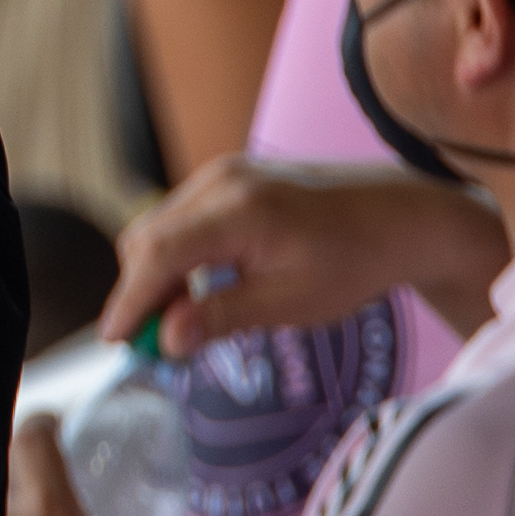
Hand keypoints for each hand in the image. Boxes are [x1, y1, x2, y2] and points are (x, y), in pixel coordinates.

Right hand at [94, 157, 507, 354]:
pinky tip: (199, 287)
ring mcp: (223, 173)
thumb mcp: (293, 303)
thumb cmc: (354, 262)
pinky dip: (176, 254)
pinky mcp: (228, 176)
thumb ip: (224, 316)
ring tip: (179, 320)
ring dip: (157, 274)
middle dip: (139, 291)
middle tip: (150, 343)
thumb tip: (167, 341)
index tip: (115, 341)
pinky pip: (181, 217)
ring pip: (159, 227)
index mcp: (241, 212)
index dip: (130, 299)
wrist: (399, 215)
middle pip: (148, 238)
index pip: (159, 254)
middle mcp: (221, 181)